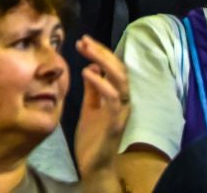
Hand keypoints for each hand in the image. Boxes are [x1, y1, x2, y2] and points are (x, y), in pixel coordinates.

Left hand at [72, 35, 130, 175]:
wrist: (92, 165)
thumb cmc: (92, 136)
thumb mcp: (89, 106)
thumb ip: (92, 89)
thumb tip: (92, 67)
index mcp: (116, 96)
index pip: (114, 68)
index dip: (101, 52)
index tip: (83, 40)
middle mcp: (123, 102)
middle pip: (120, 69)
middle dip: (102, 52)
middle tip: (84, 40)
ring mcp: (121, 112)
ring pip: (120, 81)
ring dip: (104, 62)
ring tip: (86, 51)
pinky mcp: (115, 124)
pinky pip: (113, 100)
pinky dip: (102, 84)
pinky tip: (87, 73)